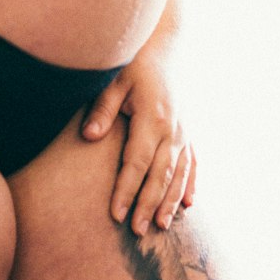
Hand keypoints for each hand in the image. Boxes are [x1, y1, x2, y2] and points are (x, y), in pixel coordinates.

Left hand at [82, 50, 195, 234]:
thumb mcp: (114, 80)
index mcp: (153, 117)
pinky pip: (192, 164)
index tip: (116, 213)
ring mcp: (184, 132)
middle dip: (148, 204)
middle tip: (138, 231)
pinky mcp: (188, 132)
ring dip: (169, 201)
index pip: (137, 162)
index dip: (127, 189)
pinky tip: (187, 205)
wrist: (165, 48)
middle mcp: (173, 129)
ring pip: (178, 174)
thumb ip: (102, 109)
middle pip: (160, 175)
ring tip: (161, 226)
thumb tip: (88, 136)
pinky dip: (189, 185)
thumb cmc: (134, 64)